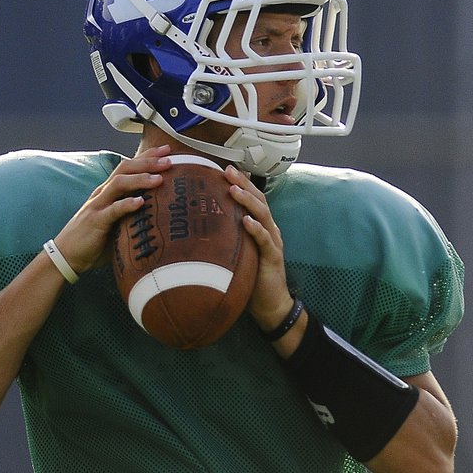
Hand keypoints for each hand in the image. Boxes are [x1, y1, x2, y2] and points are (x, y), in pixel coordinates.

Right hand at [54, 145, 172, 274]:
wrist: (68, 255)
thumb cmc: (96, 238)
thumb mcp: (117, 221)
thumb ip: (134, 212)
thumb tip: (162, 212)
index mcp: (109, 190)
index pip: (129, 166)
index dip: (147, 156)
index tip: (168, 150)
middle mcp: (103, 193)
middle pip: (126, 169)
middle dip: (148, 162)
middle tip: (169, 160)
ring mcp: (98, 205)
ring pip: (119, 184)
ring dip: (140, 179)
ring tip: (159, 179)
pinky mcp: (96, 221)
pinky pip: (112, 210)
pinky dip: (126, 204)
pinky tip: (140, 202)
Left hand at [224, 165, 294, 328]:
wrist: (271, 304)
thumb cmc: (251, 277)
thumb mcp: (237, 252)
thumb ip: (226, 236)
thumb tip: (200, 225)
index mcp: (260, 226)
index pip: (251, 198)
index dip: (240, 182)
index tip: (223, 168)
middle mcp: (269, 229)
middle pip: (257, 200)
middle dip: (243, 183)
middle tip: (227, 170)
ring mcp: (272, 242)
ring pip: (262, 215)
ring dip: (248, 201)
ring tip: (233, 189)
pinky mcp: (272, 257)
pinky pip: (265, 240)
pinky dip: (256, 229)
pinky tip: (246, 221)